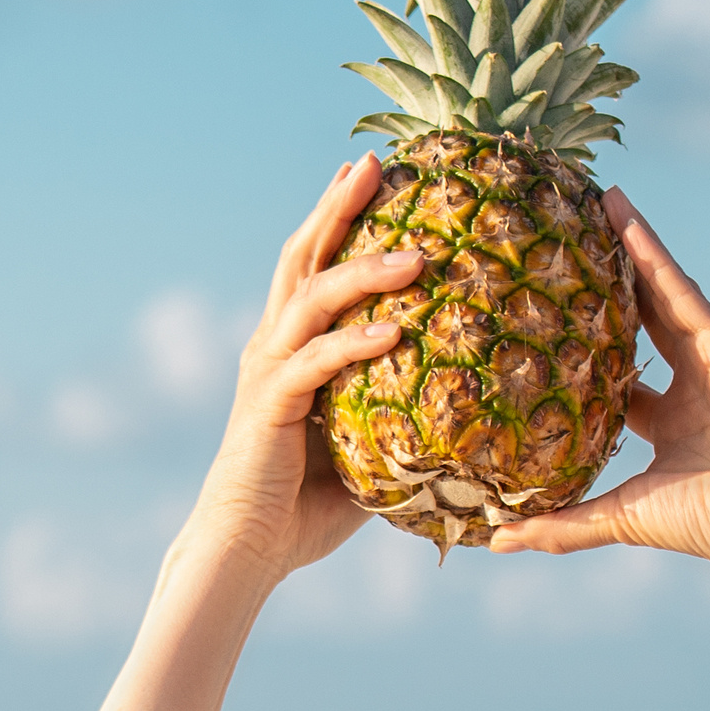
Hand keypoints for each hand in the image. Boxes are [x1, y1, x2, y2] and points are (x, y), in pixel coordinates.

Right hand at [192, 159, 420, 577]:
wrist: (246, 549)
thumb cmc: (304, 510)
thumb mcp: (364, 453)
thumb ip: (397, 421)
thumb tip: (462, 417)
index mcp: (291, 348)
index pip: (314, 266)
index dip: (337, 216)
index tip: (369, 171)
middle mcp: (272, 345)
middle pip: (304, 255)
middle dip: (338, 206)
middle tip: (374, 161)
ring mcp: (268, 370)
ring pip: (313, 298)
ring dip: (364, 269)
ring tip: (417, 253)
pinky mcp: (269, 404)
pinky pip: (318, 362)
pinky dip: (356, 341)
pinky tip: (397, 328)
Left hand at [491, 198, 709, 590]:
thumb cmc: (706, 526)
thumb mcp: (617, 518)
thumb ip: (559, 525)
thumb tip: (495, 539)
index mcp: (666, 423)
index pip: (617, 374)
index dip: (582, 346)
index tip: (540, 320)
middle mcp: (687, 384)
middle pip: (637, 318)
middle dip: (604, 281)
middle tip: (563, 238)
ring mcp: (708, 357)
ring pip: (658, 289)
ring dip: (625, 244)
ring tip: (591, 199)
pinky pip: (678, 285)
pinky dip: (650, 249)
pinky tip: (620, 215)